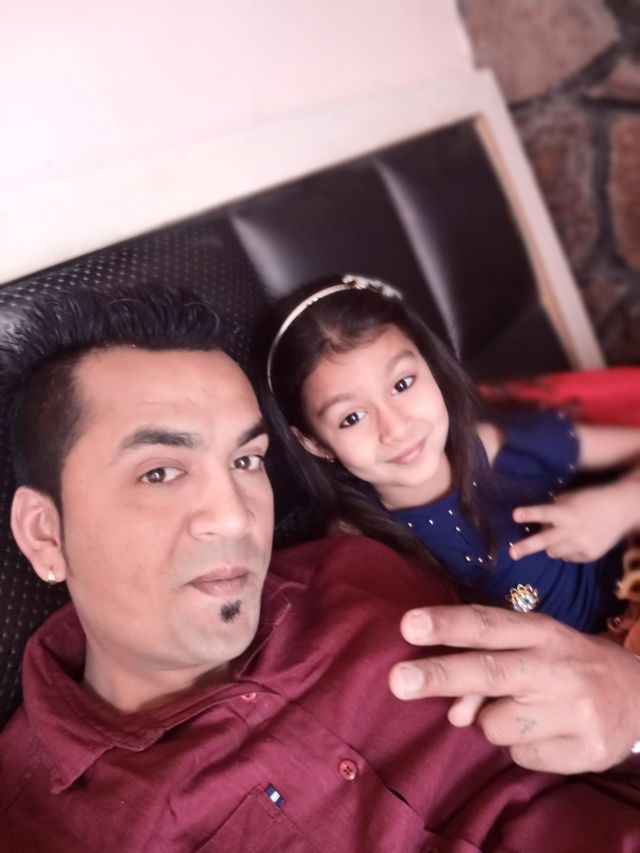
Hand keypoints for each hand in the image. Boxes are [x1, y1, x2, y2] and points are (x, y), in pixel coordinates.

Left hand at [388, 604, 639, 773]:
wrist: (636, 694)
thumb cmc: (563, 664)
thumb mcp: (530, 649)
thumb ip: (485, 665)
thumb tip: (454, 711)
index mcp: (539, 632)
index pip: (487, 625)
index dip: (447, 624)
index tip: (408, 625)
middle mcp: (555, 666)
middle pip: (489, 671)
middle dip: (440, 675)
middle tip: (398, 681)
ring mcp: (573, 709)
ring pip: (496, 726)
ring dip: (492, 722)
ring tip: (524, 709)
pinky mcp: (584, 749)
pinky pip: (521, 756)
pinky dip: (521, 747)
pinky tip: (545, 730)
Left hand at [510, 483, 628, 562]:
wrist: (620, 510)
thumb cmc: (590, 500)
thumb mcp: (570, 498)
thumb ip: (553, 510)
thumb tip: (536, 524)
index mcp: (566, 512)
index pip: (544, 512)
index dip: (529, 514)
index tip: (514, 515)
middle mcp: (573, 530)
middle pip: (544, 540)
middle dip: (526, 547)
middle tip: (511, 553)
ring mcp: (581, 545)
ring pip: (552, 552)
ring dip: (550, 546)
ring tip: (559, 536)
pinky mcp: (589, 555)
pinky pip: (567, 558)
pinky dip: (566, 551)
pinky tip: (575, 541)